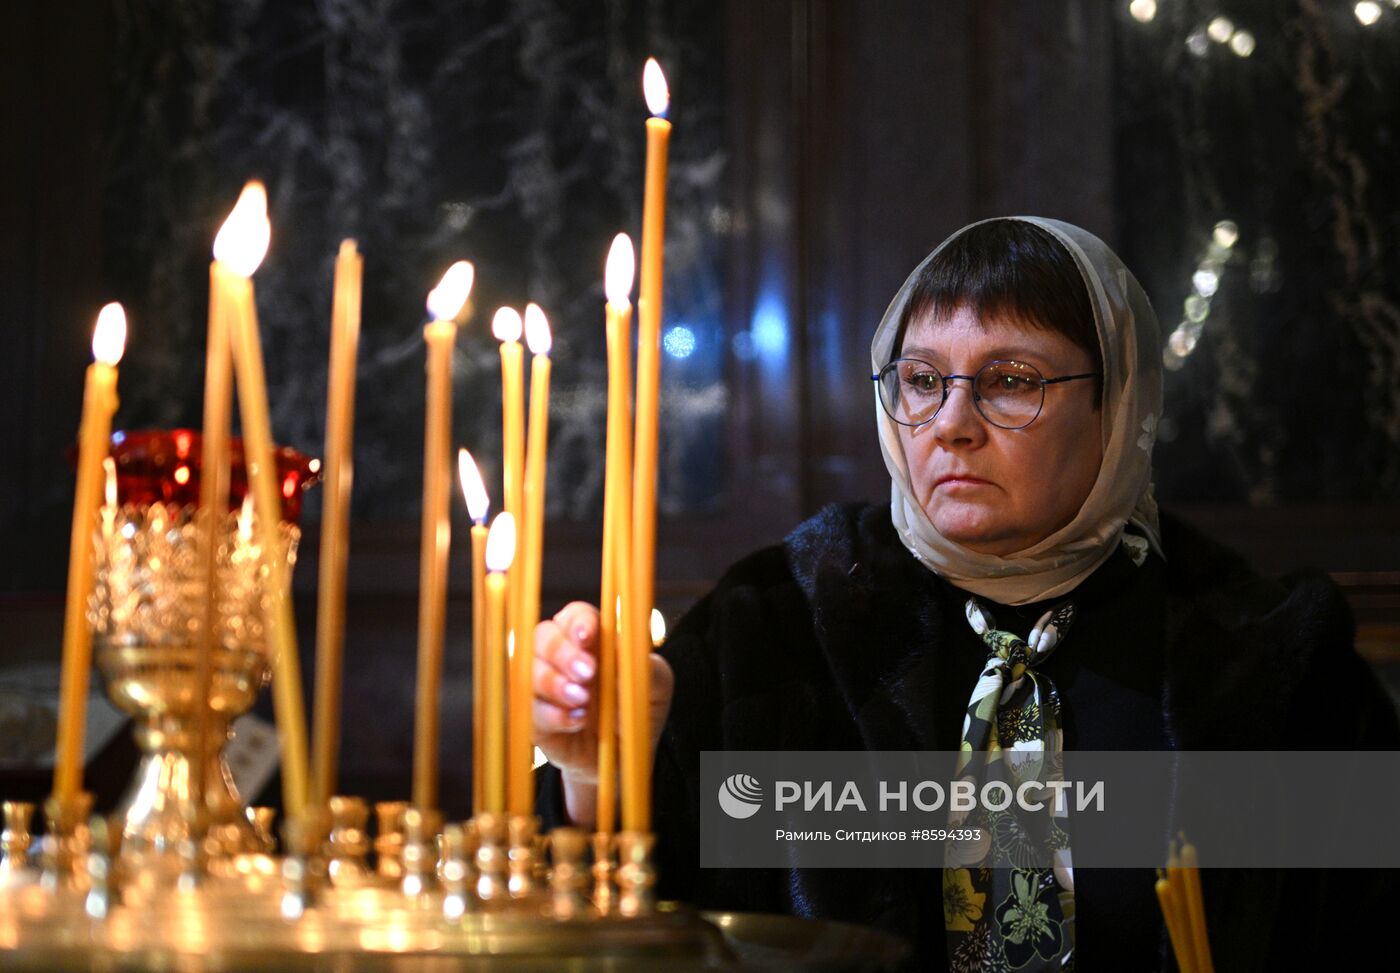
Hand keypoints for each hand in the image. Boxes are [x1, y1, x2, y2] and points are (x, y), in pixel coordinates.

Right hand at [533, 600, 674, 826]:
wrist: (623, 760)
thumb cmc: (635, 710)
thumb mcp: (655, 687)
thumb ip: (646, 668)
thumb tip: (629, 655)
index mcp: (590, 639)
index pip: (575, 616)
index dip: (579, 622)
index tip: (589, 637)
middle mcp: (560, 656)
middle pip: (543, 636)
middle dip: (563, 653)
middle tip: (588, 673)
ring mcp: (542, 686)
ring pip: (528, 670)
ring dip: (555, 683)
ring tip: (583, 700)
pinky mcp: (533, 718)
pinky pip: (528, 709)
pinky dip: (553, 714)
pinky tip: (578, 721)